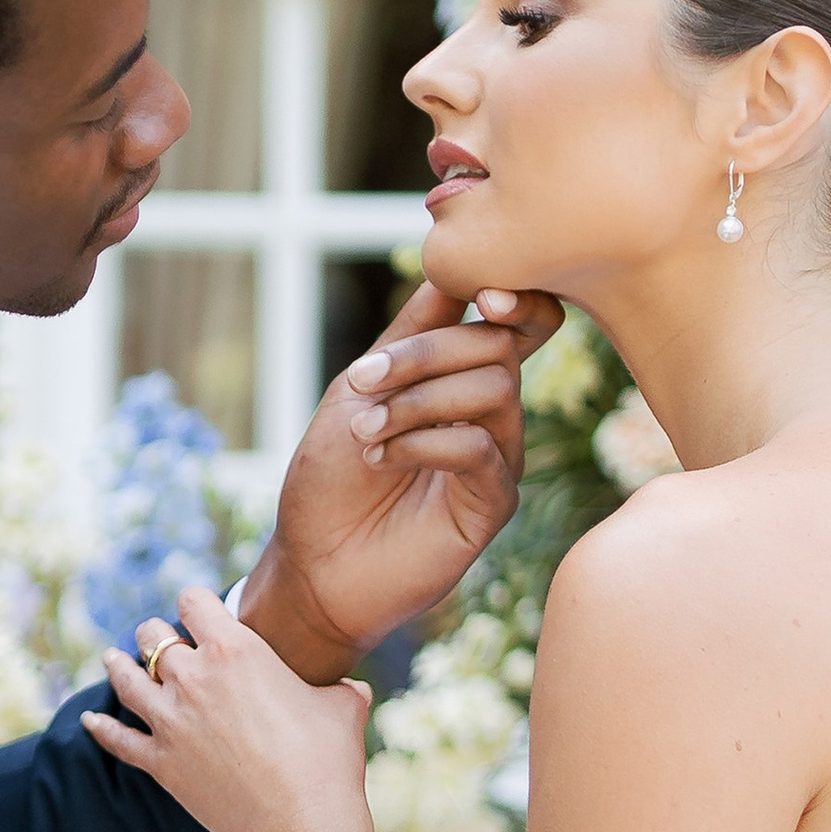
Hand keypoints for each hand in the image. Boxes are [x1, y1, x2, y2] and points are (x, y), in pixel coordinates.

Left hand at [84, 586, 373, 831]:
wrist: (300, 822)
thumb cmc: (327, 761)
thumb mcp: (343, 709)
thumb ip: (340, 690)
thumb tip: (354, 689)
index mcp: (235, 650)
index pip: (194, 602)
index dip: (193, 602)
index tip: (196, 609)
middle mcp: (194, 678)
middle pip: (153, 637)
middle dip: (156, 634)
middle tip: (157, 639)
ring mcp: (171, 721)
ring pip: (127, 679)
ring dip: (118, 666)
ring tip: (112, 659)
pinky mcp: (160, 763)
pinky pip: (118, 740)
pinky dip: (101, 728)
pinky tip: (88, 720)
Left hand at [241, 280, 563, 681]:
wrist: (312, 565)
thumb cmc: (330, 480)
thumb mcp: (359, 387)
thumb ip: (410, 333)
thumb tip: (454, 266)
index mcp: (463, 377)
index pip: (518, 319)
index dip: (513, 295)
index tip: (479, 292)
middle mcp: (492, 412)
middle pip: (498, 344)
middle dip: (424, 354)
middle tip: (362, 383)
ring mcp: (498, 457)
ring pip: (494, 388)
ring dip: (417, 400)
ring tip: (365, 431)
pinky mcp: (493, 504)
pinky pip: (481, 447)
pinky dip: (423, 441)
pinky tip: (381, 458)